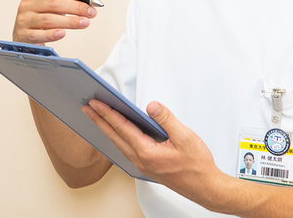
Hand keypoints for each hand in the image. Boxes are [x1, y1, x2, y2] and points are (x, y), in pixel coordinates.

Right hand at [13, 0, 97, 43]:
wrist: (25, 35)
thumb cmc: (40, 16)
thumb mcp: (53, 2)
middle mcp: (28, 3)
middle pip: (54, 2)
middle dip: (76, 7)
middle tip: (91, 11)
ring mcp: (24, 19)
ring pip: (49, 19)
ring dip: (70, 21)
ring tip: (84, 22)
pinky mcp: (24, 34)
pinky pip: (39, 34)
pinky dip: (52, 34)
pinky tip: (63, 33)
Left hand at [82, 100, 226, 205]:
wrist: (205, 187)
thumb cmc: (197, 166)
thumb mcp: (185, 137)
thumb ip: (166, 120)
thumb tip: (151, 107)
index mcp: (147, 152)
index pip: (122, 128)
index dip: (107, 113)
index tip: (96, 104)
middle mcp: (141, 160)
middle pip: (114, 136)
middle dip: (99, 120)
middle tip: (87, 108)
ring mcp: (142, 164)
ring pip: (119, 143)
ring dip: (106, 129)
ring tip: (97, 117)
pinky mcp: (147, 166)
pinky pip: (126, 149)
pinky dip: (117, 138)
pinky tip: (117, 133)